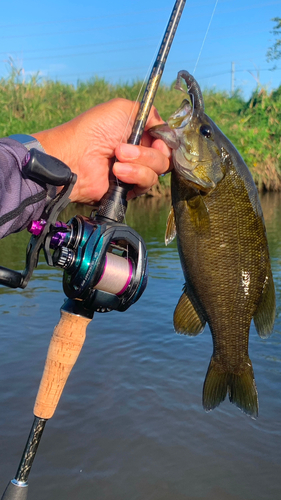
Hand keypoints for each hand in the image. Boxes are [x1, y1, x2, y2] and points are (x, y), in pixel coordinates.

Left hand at [33, 98, 170, 203]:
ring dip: (139, 164)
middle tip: (122, 149)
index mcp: (139, 134)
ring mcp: (135, 172)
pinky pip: (146, 184)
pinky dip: (134, 175)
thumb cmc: (94, 129)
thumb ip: (149, 113)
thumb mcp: (122, 108)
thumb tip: (163, 127)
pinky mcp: (130, 189)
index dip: (165, 141)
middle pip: (165, 157)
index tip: (157, 139)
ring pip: (157, 171)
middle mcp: (139, 153)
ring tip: (116, 160)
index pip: (166, 140)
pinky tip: (116, 172)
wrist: (75, 157)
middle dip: (148, 153)